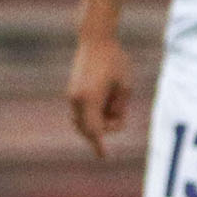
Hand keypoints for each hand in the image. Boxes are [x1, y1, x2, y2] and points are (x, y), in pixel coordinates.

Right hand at [66, 35, 132, 156]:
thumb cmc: (114, 60)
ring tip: (114, 98)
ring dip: (98, 118)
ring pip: (83, 121)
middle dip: (104, 127)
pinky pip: (81, 111)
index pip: (94, 130)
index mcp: (90, 100)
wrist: (95, 39)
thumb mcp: (124, 87)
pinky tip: (106, 94)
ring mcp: (72, 95)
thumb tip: (111, 122)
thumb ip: (118, 109)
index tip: (104, 157)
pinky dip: (93, 111)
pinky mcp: (72, 91)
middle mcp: (76, 100)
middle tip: (119, 108)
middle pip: (87, 129)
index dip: (99, 145)